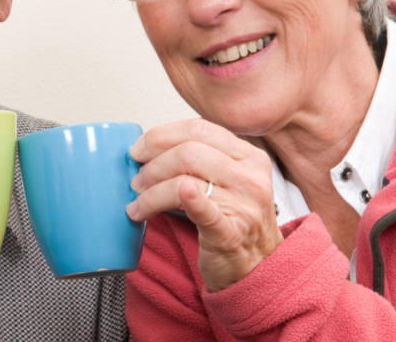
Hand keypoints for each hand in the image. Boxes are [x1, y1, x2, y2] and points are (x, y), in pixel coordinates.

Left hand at [125, 118, 282, 291]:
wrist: (257, 267)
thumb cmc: (234, 220)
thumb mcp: (229, 180)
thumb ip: (201, 159)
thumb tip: (149, 147)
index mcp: (249, 156)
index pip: (198, 129)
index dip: (161, 136)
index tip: (138, 150)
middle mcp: (250, 177)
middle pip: (189, 152)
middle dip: (153, 165)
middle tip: (137, 181)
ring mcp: (245, 205)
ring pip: (184, 181)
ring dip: (151, 191)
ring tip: (139, 202)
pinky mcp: (231, 233)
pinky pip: (203, 211)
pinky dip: (182, 202)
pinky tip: (154, 205)